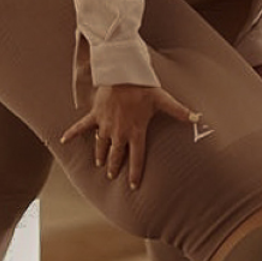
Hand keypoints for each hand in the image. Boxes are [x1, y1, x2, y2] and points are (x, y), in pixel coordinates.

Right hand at [61, 81, 195, 189]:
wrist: (121, 74)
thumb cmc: (143, 87)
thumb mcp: (163, 100)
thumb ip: (180, 111)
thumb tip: (198, 118)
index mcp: (136, 132)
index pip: (137, 158)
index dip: (135, 174)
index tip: (133, 186)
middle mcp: (119, 132)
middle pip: (116, 155)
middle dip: (114, 167)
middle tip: (112, 175)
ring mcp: (105, 125)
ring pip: (101, 145)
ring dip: (100, 155)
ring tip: (99, 163)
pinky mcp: (95, 115)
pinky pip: (81, 127)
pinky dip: (72, 133)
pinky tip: (63, 140)